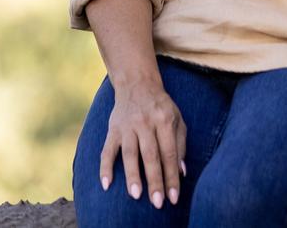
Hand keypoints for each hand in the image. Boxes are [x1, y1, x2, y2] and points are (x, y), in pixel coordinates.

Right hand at [100, 79, 187, 208]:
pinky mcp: (113, 128)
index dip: (171, 176)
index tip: (173, 197)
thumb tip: (181, 172)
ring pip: (130, 153)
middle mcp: (146, 122)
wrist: (137, 84)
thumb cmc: (161, 106)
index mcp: (164, 120)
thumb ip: (180, 144)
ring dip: (132, 175)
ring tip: (136, 195)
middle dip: (154, 180)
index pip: (169, 153)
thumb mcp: (177, 118)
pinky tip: (106, 184)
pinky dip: (105, 167)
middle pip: (151, 155)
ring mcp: (128, 125)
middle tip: (157, 203)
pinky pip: (107, 149)